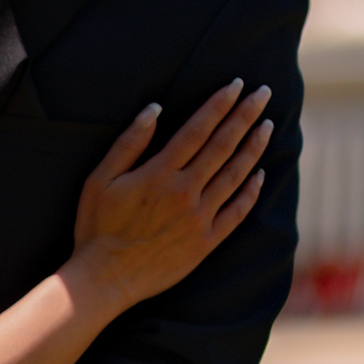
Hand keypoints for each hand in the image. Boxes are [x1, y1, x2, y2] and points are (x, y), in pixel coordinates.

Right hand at [70, 79, 273, 308]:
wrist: (104, 278)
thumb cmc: (96, 228)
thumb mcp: (99, 180)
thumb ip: (128, 144)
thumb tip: (154, 109)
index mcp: (160, 173)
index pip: (197, 129)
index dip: (219, 105)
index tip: (236, 84)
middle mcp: (186, 191)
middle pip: (223, 145)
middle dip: (245, 115)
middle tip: (263, 93)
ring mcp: (199, 217)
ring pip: (235, 174)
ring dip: (254, 147)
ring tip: (267, 126)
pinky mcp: (206, 241)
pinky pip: (236, 211)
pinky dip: (251, 191)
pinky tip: (260, 174)